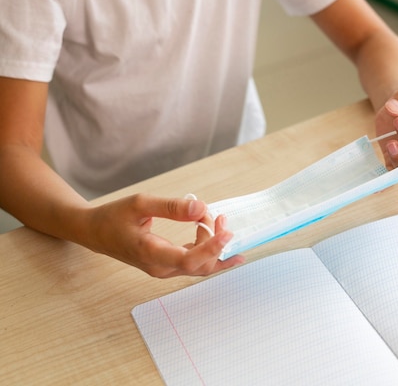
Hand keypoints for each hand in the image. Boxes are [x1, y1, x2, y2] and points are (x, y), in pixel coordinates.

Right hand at [81, 194, 244, 277]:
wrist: (94, 232)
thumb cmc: (113, 217)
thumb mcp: (140, 203)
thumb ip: (171, 207)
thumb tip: (201, 207)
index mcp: (150, 253)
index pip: (188, 260)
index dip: (212, 248)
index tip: (227, 232)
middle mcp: (159, 268)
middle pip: (200, 265)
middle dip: (216, 242)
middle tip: (218, 216)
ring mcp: (164, 270)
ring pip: (200, 267)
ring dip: (215, 247)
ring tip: (218, 221)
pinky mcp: (167, 266)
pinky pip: (195, 264)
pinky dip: (209, 250)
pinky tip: (220, 238)